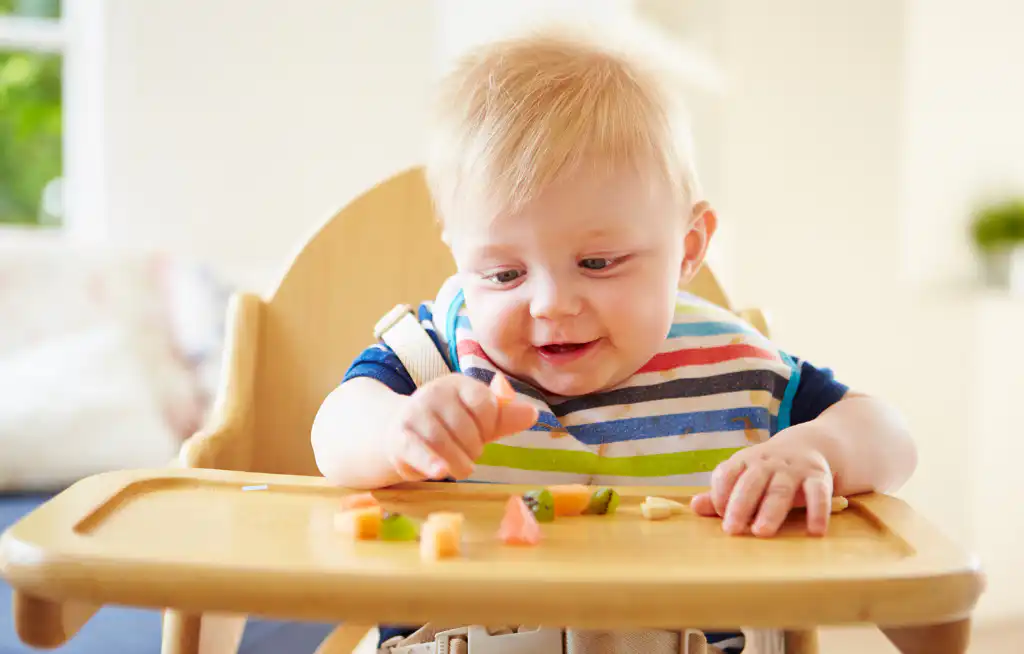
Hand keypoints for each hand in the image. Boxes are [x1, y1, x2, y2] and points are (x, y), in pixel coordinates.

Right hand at [387, 373, 537, 480]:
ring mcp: (415, 413)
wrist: (399, 433)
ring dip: (458, 463)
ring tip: (459, 468)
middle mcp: (434, 393)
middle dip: (473, 448)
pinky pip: (416, 449)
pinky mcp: (399, 436)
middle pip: (466, 428)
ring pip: (445, 443)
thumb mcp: (478, 421)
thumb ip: (504, 418)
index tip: (483, 433)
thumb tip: (533, 413)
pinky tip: (441, 472)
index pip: (485, 405)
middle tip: (467, 453)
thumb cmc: (447, 428)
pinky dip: (430, 462)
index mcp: (458, 384)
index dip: (489, 426)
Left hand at [690, 425, 834, 536]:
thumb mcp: (744, 475)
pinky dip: (817, 512)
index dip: (720, 492)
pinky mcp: (818, 477)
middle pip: (752, 482)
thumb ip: (721, 493)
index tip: (718, 513)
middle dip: (740, 505)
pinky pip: (818, 493)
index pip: (727, 473)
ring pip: (781, 489)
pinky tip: (814, 531)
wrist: (810, 445)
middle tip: (731, 530)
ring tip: (761, 532)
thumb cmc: (768, 469)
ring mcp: (794, 469)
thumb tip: (693, 508)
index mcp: (745, 460)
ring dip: (771, 511)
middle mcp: (768, 462)